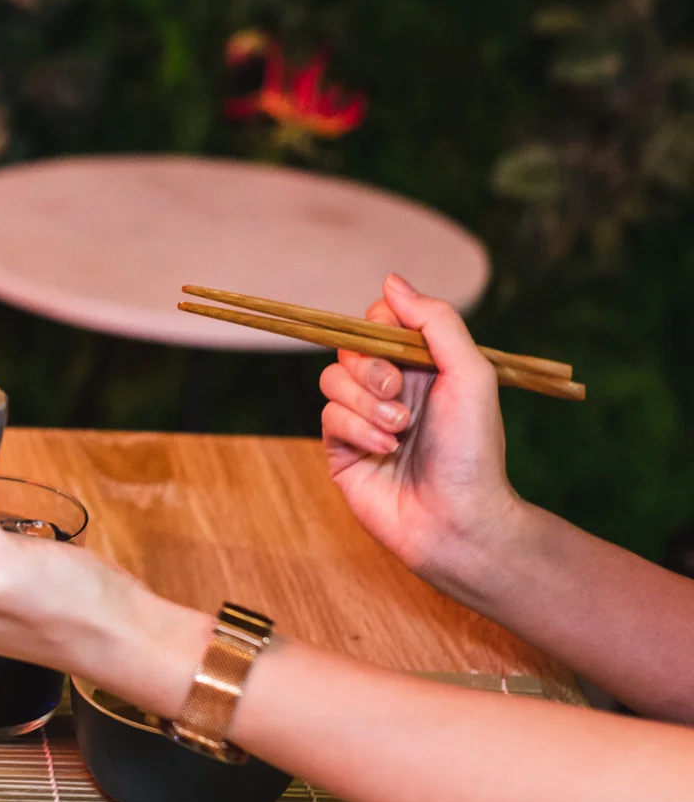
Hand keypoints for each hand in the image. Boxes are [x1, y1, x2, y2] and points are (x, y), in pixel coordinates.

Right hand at [318, 273, 525, 586]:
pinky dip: (357, 429)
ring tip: (399, 430)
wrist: (459, 520)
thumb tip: (391, 281)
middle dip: (370, 368)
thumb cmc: (474, 450)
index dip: (378, 324)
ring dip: (366, 403)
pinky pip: (327, 417)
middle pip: (348, 348)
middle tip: (398, 394)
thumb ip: (435, 323)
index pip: (378, 321)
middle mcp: (388, 388)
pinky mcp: (340, 448)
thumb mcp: (469, 375)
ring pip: (331, 380)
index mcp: (420, 366)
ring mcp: (362, 418)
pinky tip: (385, 449)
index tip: (394, 342)